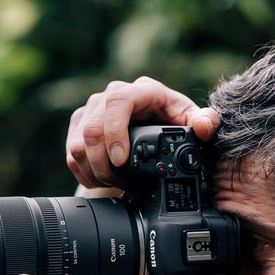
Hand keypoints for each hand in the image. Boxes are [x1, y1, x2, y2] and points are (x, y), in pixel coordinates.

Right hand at [66, 77, 220, 187]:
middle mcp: (110, 96)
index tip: (121, 160)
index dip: (115, 133)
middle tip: (119, 181)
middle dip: (104, 163)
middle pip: (92, 128)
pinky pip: (70, 154)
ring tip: (112, 183)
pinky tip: (99, 180)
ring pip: (77, 144)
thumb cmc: (171, 122)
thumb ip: (204, 123)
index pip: (117, 103)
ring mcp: (91, 110)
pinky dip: (84, 173)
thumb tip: (203, 126)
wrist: (149, 127)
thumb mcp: (190, 122)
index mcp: (140, 91)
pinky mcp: (78, 125)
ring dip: (94, 171)